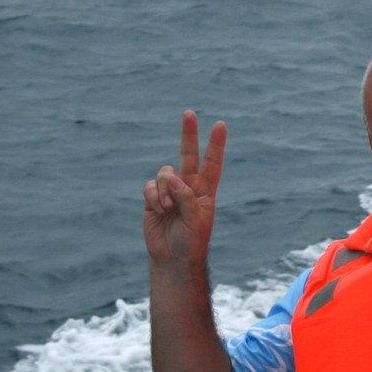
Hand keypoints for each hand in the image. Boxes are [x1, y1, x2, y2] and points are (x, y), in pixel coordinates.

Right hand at [143, 110, 226, 271]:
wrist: (171, 259)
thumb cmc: (190, 242)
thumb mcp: (196, 220)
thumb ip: (186, 196)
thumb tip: (172, 177)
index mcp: (206, 191)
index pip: (212, 163)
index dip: (215, 145)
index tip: (220, 124)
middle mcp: (188, 186)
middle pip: (188, 155)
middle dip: (188, 134)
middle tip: (189, 112)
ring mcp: (170, 191)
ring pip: (165, 172)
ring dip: (165, 189)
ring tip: (168, 208)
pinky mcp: (153, 197)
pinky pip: (150, 185)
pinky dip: (153, 196)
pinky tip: (158, 209)